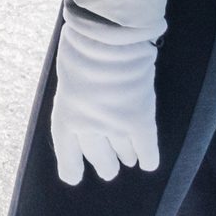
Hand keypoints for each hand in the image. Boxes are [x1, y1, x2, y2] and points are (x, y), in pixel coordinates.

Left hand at [49, 2, 161, 184]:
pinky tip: (149, 163)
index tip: (73, 177)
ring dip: (125, 156)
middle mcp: (87, 126)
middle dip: (105, 164)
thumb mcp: (70, 72)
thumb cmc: (84, 45)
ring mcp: (114, 125)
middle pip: (98, 156)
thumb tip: (91, 103)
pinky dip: (148, 156)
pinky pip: (146, 148)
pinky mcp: (139, 120)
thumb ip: (79, 93)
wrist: (105, 37)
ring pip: (122, 153)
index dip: (70, 165)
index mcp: (66, 113)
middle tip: (109, 169)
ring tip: (127, 159)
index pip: (66, 149)